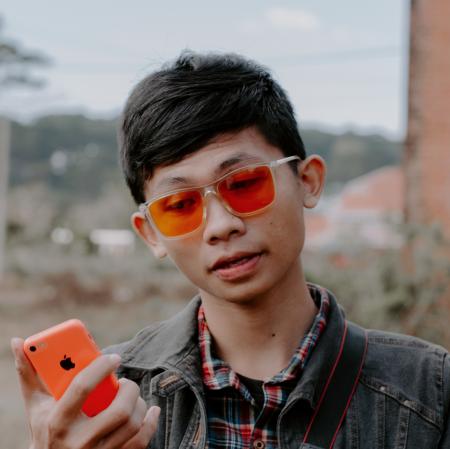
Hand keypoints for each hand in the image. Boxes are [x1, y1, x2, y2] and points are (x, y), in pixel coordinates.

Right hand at [11, 337, 159, 448]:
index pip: (82, 388)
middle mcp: (79, 442)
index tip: (114, 358)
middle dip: (129, 390)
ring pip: (132, 425)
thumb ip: (29, 374)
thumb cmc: (45, 429)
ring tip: (132, 396)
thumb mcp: (36, 404)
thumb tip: (19, 341)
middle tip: (126, 382)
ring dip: (140, 404)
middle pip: (118, 411)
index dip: (101, 368)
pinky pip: (140, 442)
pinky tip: (151, 411)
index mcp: (58, 422)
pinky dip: (150, 424)